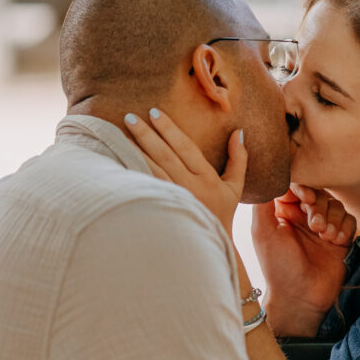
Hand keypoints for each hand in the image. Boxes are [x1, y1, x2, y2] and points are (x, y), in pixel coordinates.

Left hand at [124, 110, 245, 232]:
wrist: (209, 246)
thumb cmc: (222, 213)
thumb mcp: (235, 186)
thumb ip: (238, 158)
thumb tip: (239, 131)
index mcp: (207, 179)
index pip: (185, 148)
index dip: (170, 130)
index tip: (155, 113)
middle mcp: (189, 188)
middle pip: (165, 156)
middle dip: (146, 135)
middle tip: (129, 117)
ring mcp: (174, 200)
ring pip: (151, 171)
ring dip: (135, 151)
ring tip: (120, 133)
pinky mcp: (161, 209)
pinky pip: (145, 187)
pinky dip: (133, 172)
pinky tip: (120, 158)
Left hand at [252, 187, 355, 336]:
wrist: (301, 298)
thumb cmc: (277, 266)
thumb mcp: (262, 231)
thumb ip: (262, 201)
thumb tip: (264, 174)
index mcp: (283, 212)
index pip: (295, 186)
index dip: (303, 188)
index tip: (304, 199)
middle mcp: (303, 217)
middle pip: (319, 193)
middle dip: (319, 206)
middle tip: (315, 225)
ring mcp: (323, 227)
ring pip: (335, 205)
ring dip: (333, 218)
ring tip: (325, 237)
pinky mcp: (341, 238)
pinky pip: (349, 219)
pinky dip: (344, 227)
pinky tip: (336, 242)